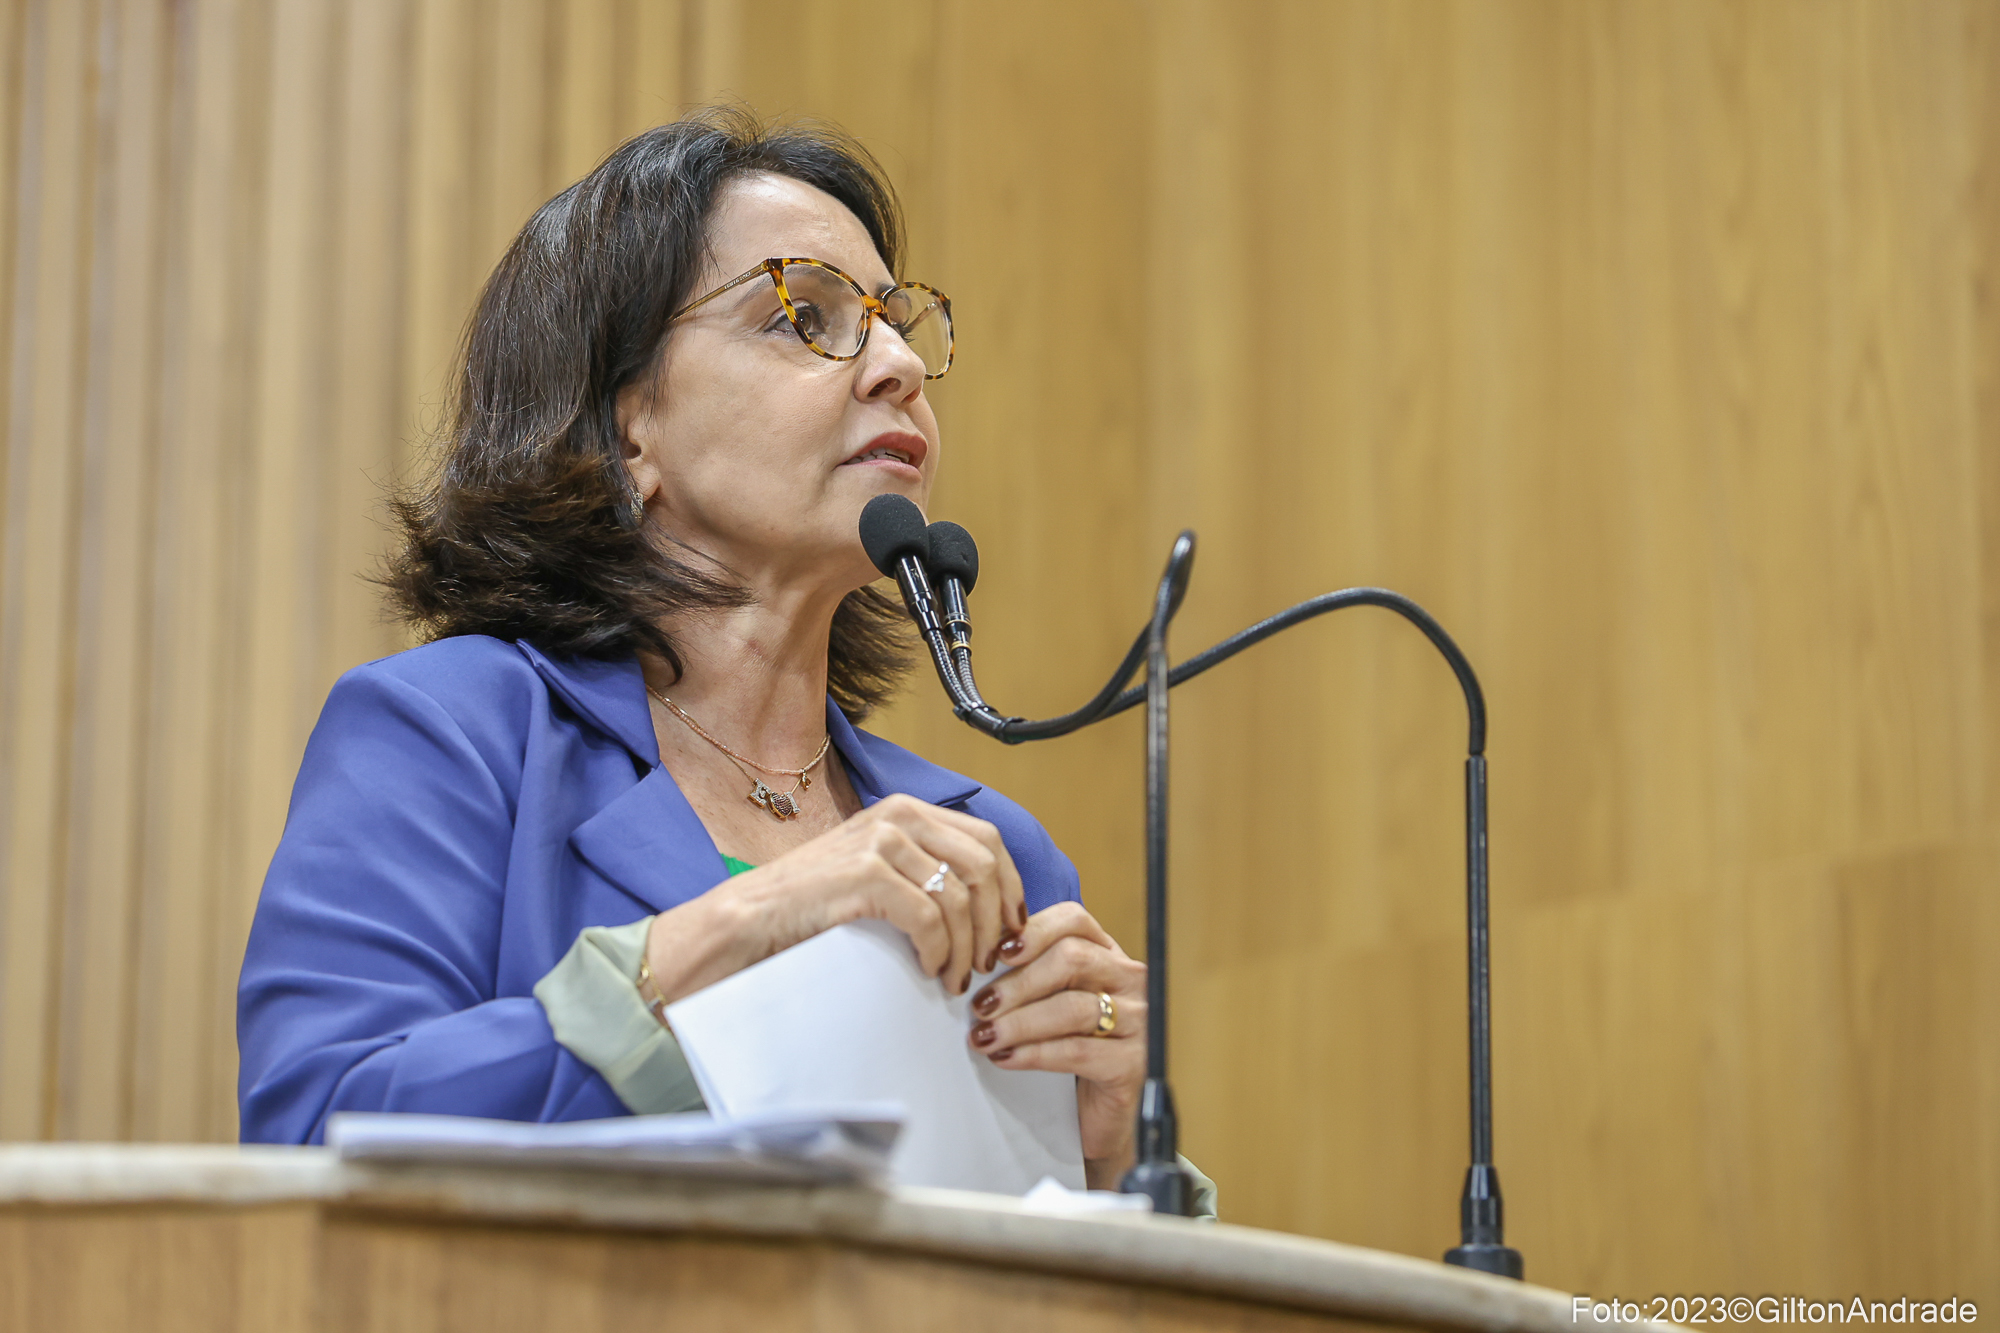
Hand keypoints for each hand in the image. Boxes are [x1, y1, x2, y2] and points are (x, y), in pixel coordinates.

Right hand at [644, 794, 1027, 1002]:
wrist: (752, 918)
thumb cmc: (815, 904)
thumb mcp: (877, 869)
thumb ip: (923, 867)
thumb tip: (987, 900)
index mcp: (907, 810)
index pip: (989, 839)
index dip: (1011, 887)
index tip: (1012, 930)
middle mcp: (899, 815)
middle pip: (984, 866)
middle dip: (995, 922)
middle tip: (990, 962)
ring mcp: (881, 842)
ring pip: (960, 898)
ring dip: (967, 947)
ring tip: (957, 978)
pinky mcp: (866, 874)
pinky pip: (929, 918)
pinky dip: (939, 951)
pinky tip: (930, 970)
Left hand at [965, 902, 1146, 1189]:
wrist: (1102, 1117)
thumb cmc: (1074, 1052)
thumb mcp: (1053, 1004)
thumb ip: (1031, 978)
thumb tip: (977, 966)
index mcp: (1108, 955)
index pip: (1074, 921)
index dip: (1032, 932)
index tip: (995, 955)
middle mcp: (1129, 981)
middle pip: (1072, 959)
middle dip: (1018, 983)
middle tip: (981, 1006)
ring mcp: (1138, 1021)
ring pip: (1073, 1007)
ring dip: (1020, 1021)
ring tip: (986, 1036)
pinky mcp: (1133, 1063)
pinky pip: (1077, 1050)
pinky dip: (1034, 1053)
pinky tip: (1007, 1058)